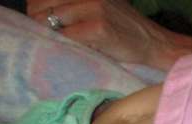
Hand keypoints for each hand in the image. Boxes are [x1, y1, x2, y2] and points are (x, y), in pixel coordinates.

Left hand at [27, 0, 175, 66]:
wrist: (155, 43)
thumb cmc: (126, 29)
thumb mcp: (102, 6)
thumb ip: (77, 6)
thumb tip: (43, 14)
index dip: (36, 10)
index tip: (39, 23)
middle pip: (41, 5)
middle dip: (37, 23)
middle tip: (47, 38)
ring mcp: (93, 9)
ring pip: (51, 20)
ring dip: (48, 35)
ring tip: (57, 45)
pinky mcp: (98, 29)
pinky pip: (67, 36)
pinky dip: (63, 45)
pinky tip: (71, 50)